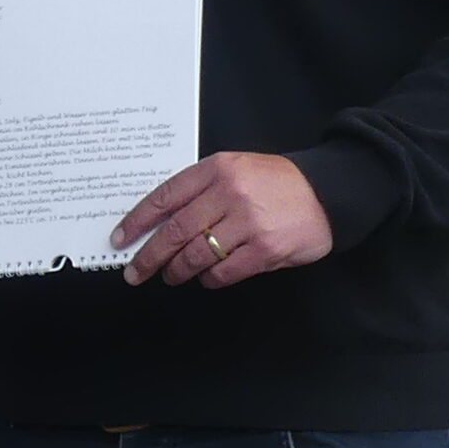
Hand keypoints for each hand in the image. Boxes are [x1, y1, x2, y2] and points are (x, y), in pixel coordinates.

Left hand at [114, 152, 332, 288]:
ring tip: (172, 276)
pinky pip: (224, 272)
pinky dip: (209, 279)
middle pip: (175, 231)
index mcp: (217, 169)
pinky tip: (206, 278)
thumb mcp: (237, 169)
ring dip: (178, 271)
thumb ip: (202, 189)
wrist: (328, 192)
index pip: (165, 196)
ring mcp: (249, 222)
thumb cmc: (276, 183)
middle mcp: (230, 193)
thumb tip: (159, 222)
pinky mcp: (265, 250)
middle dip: (149, 256)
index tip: (120, 238)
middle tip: (135, 272)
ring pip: (196, 255)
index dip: (138, 220)